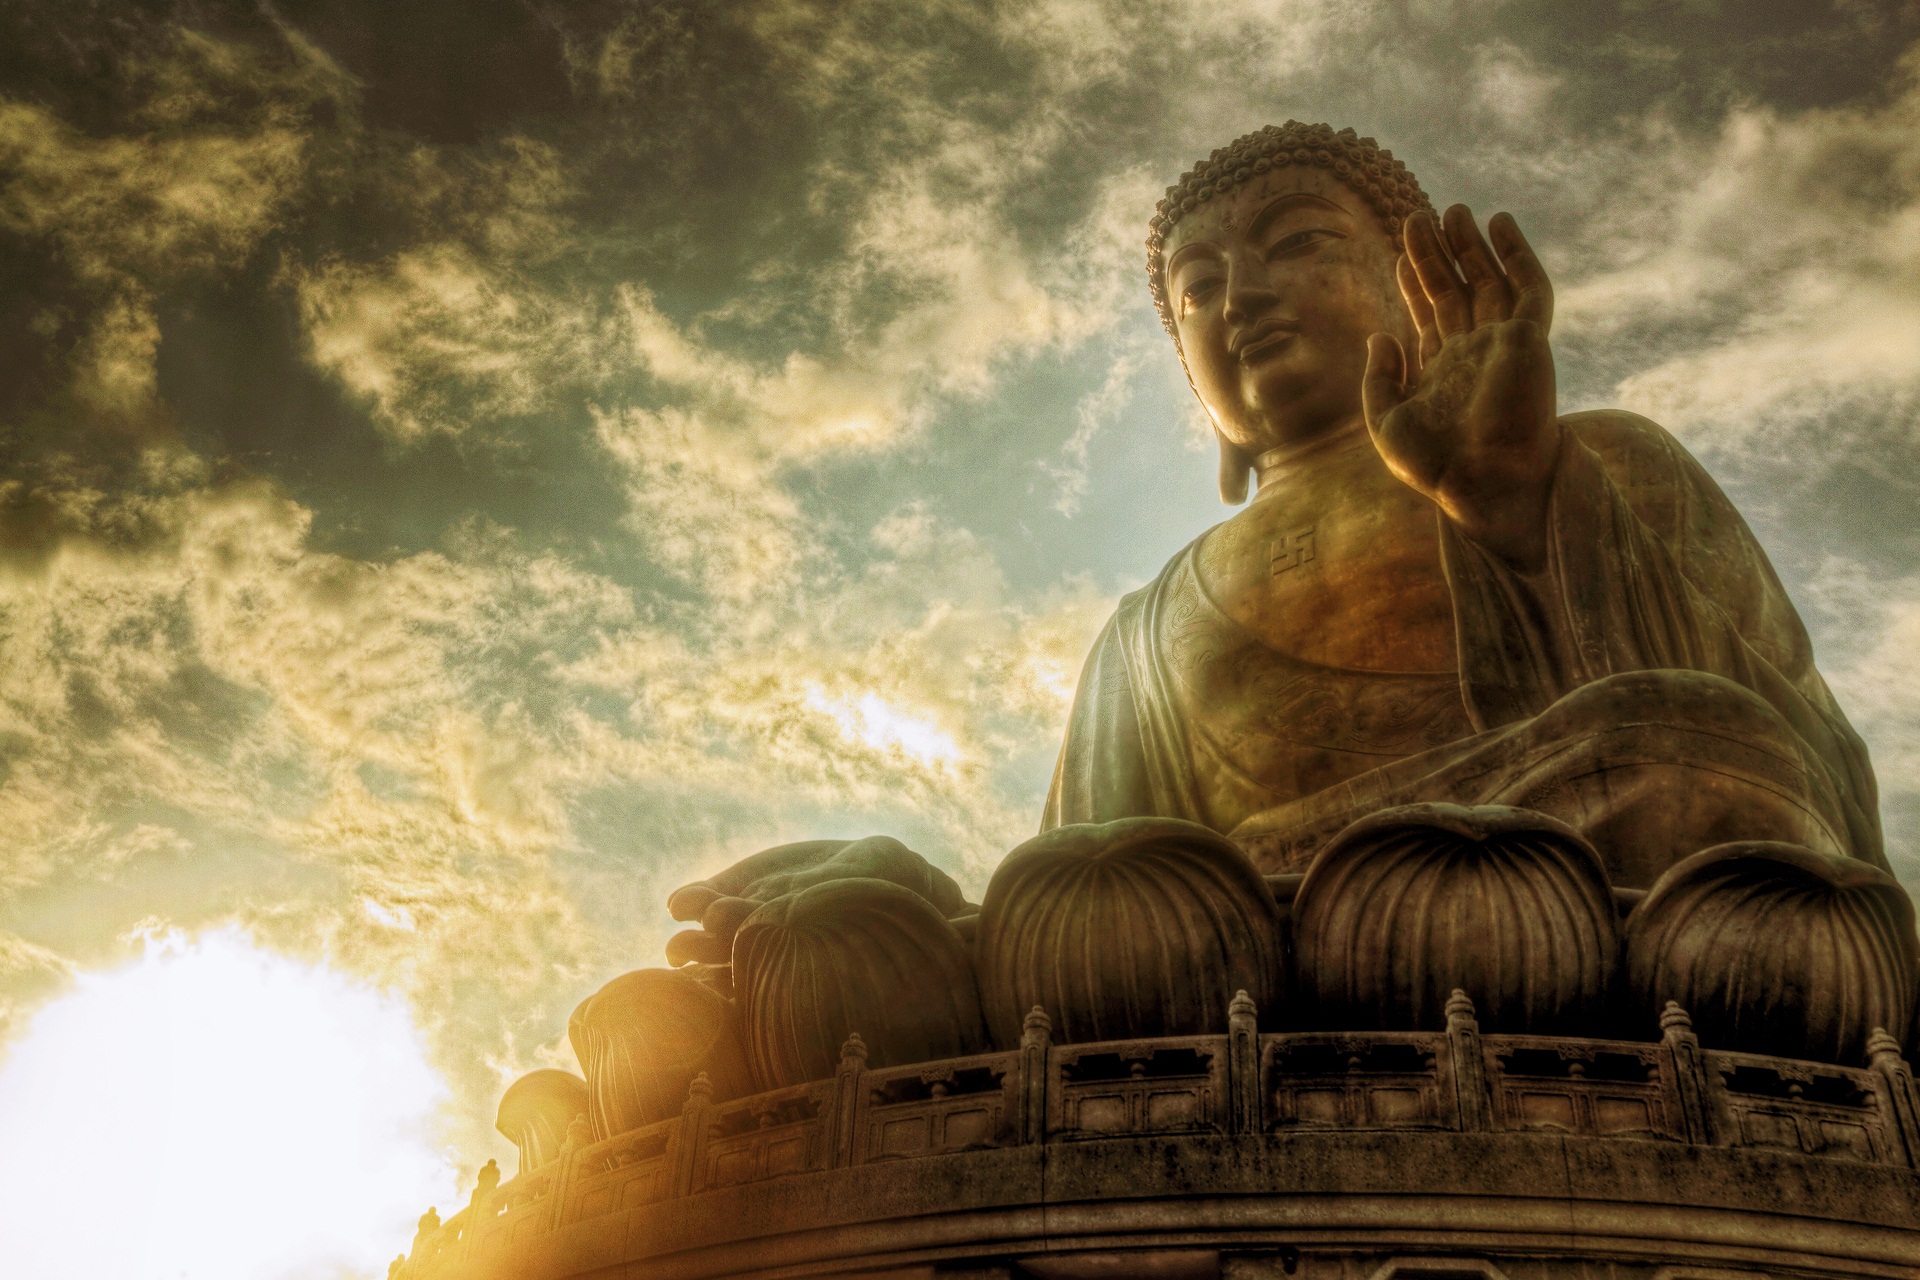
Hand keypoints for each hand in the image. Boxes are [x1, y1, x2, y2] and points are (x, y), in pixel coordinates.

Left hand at [1362, 206, 1559, 569]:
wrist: (1483, 483)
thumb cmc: (1435, 465)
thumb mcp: (1386, 422)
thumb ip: (1378, 379)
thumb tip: (1379, 334)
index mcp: (1442, 370)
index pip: (1429, 314)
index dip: (1416, 282)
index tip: (1400, 254)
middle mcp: (1474, 352)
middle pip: (1455, 290)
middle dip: (1437, 255)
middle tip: (1418, 216)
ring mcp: (1503, 343)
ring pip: (1489, 281)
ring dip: (1472, 246)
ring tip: (1453, 210)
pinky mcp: (1530, 339)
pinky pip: (1528, 288)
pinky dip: (1517, 254)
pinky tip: (1500, 223)